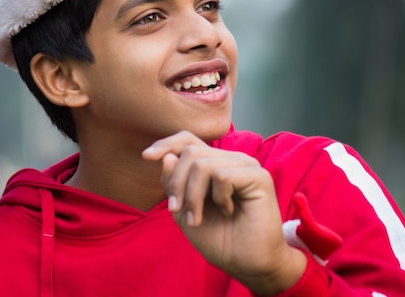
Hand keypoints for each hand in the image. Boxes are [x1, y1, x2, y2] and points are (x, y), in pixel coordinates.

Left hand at [142, 131, 305, 294]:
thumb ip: (174, 183)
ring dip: (193, 196)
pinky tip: (228, 211)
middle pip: (190, 151)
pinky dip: (217, 198)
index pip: (188, 140)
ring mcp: (246, 166)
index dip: (166, 144)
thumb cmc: (219, 239)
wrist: (246, 264)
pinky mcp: (258, 177)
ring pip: (202, 164)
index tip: (146, 157)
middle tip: (177, 211)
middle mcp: (231, 159)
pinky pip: (221, 176)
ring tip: (197, 218)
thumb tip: (168, 156)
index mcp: (215, 163)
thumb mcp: (184, 210)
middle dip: (177, 183)